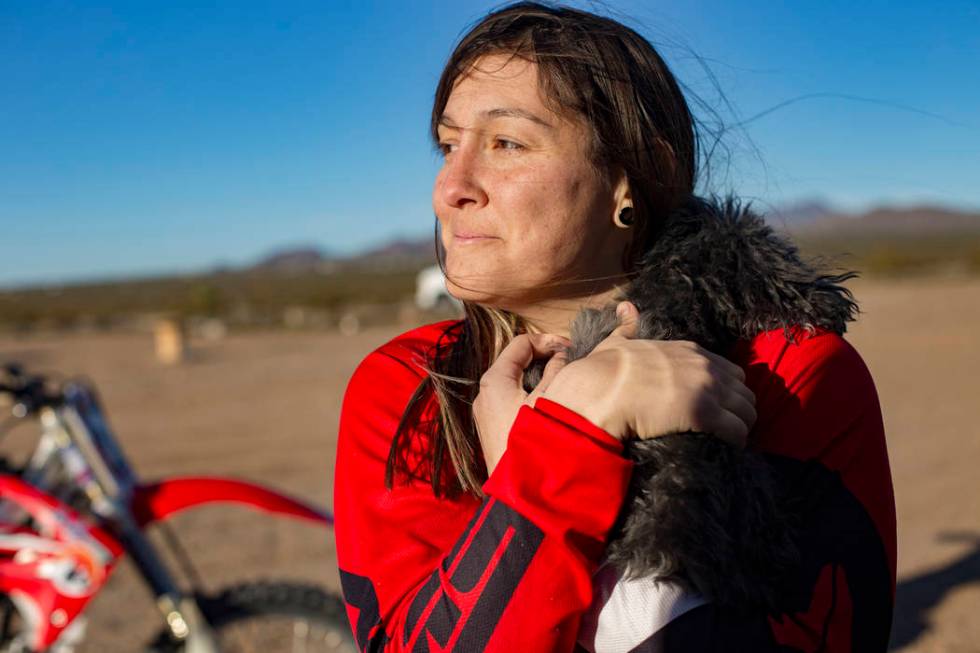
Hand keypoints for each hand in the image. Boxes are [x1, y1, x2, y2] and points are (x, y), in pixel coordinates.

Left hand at [473, 333, 570, 474]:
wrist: (521, 493)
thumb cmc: (534, 440)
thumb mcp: (550, 399)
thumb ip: (557, 370)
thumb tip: (562, 355)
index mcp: (493, 380)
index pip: (520, 344)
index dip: (548, 341)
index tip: (572, 349)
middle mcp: (484, 393)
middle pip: (517, 362)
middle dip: (545, 358)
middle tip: (571, 362)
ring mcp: (487, 412)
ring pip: (516, 382)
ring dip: (541, 377)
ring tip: (565, 381)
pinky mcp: (493, 429)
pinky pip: (513, 400)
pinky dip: (533, 394)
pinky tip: (552, 404)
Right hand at [540, 301, 756, 445]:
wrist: (601, 390)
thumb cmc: (606, 369)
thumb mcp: (618, 341)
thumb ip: (627, 326)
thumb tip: (625, 306)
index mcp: (689, 351)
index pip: (730, 371)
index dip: (727, 391)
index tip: (719, 406)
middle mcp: (704, 367)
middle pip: (744, 392)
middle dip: (738, 410)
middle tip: (725, 427)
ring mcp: (707, 390)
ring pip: (747, 413)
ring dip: (740, 427)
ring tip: (726, 440)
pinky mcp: (705, 414)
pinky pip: (738, 430)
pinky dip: (735, 441)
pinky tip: (726, 447)